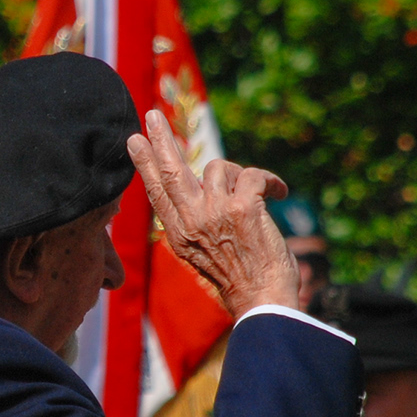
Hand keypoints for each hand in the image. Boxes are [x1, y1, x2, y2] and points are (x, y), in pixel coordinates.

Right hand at [127, 110, 298, 318]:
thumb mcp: (203, 252)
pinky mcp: (242, 207)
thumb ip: (195, 220)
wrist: (262, 300)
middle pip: (171, 170)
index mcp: (179, 234)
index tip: (135, 140)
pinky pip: (254, 174)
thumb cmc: (239, 278)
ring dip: (243, 177)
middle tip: (152, 115)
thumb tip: (200, 182)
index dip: (145, 165)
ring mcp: (215, 212)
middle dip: (161, 140)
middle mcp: (192, 221)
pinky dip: (272, 181)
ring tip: (257, 199)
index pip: (157, 192)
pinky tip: (281, 193)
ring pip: (222, 168)